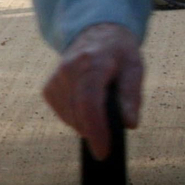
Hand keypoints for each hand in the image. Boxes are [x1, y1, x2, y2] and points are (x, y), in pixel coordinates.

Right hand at [43, 23, 142, 160]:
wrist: (95, 32)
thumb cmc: (118, 53)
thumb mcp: (135, 68)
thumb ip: (132, 95)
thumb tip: (129, 124)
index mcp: (93, 63)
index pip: (89, 101)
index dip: (95, 129)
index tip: (103, 152)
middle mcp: (68, 68)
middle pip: (77, 112)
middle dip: (94, 131)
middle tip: (110, 135)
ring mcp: (56, 77)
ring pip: (67, 115)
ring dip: (85, 124)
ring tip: (101, 114)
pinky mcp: (49, 86)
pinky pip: (60, 111)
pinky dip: (74, 118)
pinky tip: (86, 110)